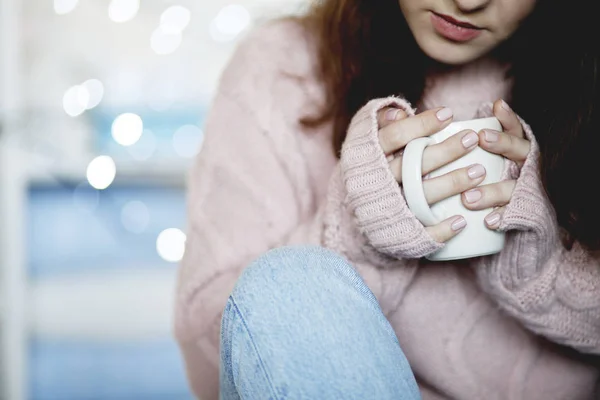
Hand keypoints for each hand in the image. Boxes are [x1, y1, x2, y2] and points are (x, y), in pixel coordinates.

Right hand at [377, 106, 486, 242]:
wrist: (353, 214)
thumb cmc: (370, 168)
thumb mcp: (366, 143)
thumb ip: (380, 123)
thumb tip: (400, 112)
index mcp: (368, 157)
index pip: (394, 137)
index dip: (420, 125)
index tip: (449, 114)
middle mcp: (377, 182)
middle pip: (411, 165)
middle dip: (445, 151)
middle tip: (472, 139)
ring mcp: (387, 207)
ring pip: (420, 195)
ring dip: (451, 184)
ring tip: (480, 172)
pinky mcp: (396, 232)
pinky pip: (420, 232)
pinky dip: (440, 229)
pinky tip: (462, 221)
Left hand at [461, 99, 530, 228]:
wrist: (519, 216)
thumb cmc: (489, 179)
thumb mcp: (481, 159)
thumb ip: (459, 142)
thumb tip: (408, 117)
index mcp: (516, 150)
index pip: (515, 129)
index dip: (508, 118)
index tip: (496, 107)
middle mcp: (525, 166)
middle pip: (519, 151)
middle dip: (502, 143)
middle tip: (481, 137)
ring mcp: (526, 189)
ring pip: (512, 187)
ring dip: (492, 191)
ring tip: (468, 197)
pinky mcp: (524, 212)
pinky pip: (515, 215)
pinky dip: (502, 217)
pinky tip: (489, 221)